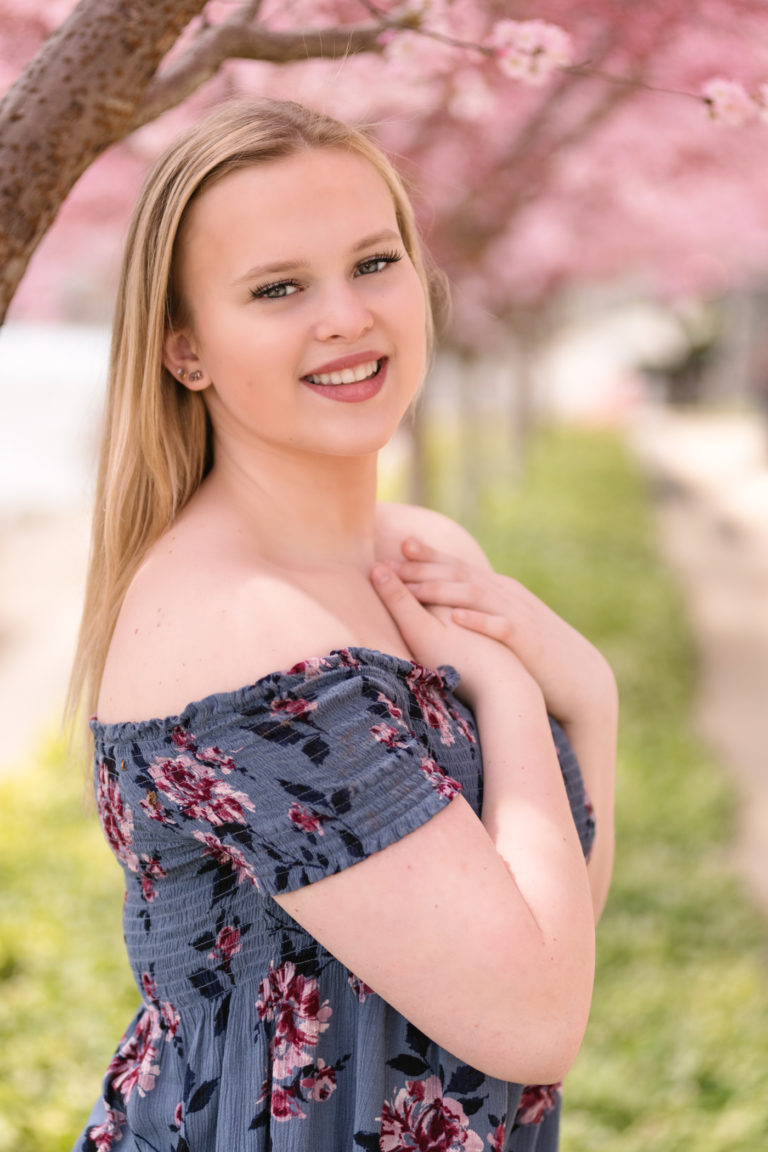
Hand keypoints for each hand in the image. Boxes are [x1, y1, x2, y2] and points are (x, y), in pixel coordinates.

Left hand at [390, 536, 614, 726]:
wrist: (580, 676)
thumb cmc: (537, 654)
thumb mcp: (507, 623)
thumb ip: (483, 611)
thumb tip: (449, 609)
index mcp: (499, 590)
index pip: (460, 567)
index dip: (430, 556)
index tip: (400, 546)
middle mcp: (507, 595)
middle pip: (461, 575)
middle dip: (426, 567)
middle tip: (393, 562)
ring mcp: (519, 614)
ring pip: (476, 595)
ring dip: (444, 590)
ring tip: (414, 589)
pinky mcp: (527, 640)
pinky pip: (500, 626)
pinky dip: (478, 620)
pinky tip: (455, 619)